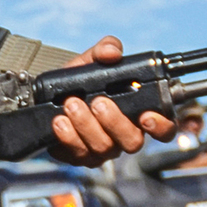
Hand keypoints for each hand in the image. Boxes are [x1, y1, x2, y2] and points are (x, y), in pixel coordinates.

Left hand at [49, 36, 175, 166]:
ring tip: (71, 105)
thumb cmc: (76, 84)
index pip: (163, 128)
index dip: (161, 126)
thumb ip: (104, 50)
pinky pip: (78, 153)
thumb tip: (112, 51)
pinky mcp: (79, 156)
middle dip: (115, 121)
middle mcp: (122, 135)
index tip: (146, 116)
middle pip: (132, 141)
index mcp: (136, 114)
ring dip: (86, 124)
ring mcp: (102, 149)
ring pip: (104, 148)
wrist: (43, 100)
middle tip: (98, 102)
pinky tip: (59, 121)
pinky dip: (68, 136)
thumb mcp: (90, 62)